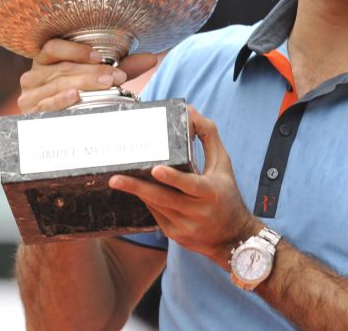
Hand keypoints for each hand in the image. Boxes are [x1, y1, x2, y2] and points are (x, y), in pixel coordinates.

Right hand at [17, 38, 157, 113]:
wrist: (58, 129)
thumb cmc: (80, 97)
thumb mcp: (100, 79)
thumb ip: (122, 67)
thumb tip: (151, 58)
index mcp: (45, 60)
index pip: (53, 47)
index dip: (76, 50)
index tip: (101, 57)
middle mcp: (33, 76)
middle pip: (62, 68)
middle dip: (92, 72)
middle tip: (116, 76)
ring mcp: (30, 95)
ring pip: (58, 84)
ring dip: (84, 84)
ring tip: (106, 84)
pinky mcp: (30, 113)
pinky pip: (46, 103)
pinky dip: (61, 99)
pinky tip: (75, 95)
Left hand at [109, 106, 261, 265]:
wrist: (233, 237)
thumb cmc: (227, 194)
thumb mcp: (223, 164)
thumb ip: (208, 136)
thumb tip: (190, 111)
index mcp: (211, 192)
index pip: (190, 185)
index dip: (173, 178)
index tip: (155, 169)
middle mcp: (197, 212)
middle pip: (164, 198)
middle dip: (137, 188)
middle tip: (115, 179)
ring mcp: (185, 227)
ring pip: (156, 206)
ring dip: (139, 192)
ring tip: (119, 180)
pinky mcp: (175, 236)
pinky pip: (156, 215)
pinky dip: (148, 201)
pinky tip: (139, 191)